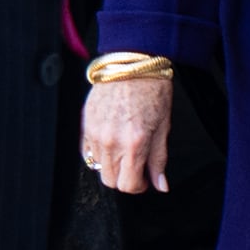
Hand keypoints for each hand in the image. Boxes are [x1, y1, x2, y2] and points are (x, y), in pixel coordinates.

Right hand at [83, 74, 171, 192]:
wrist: (133, 63)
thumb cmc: (152, 90)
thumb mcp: (164, 127)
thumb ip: (158, 160)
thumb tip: (160, 184)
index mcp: (134, 144)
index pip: (128, 185)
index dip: (138, 186)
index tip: (144, 180)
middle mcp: (111, 141)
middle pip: (110, 180)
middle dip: (124, 178)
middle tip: (136, 167)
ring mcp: (95, 133)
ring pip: (97, 167)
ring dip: (111, 165)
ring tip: (125, 150)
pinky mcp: (85, 124)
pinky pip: (87, 151)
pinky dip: (98, 153)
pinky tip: (111, 142)